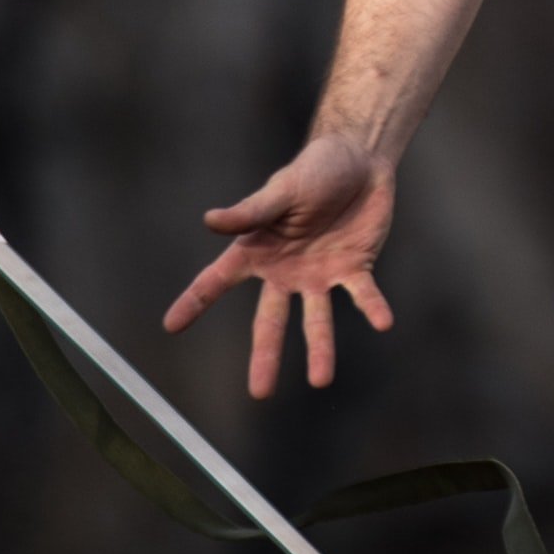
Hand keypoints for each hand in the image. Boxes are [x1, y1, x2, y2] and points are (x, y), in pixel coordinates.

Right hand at [162, 131, 398, 398]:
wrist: (359, 159)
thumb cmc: (313, 171)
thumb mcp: (281, 190)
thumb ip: (250, 212)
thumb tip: (209, 221)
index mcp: (257, 250)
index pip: (217, 281)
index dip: (194, 302)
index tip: (170, 326)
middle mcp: (284, 272)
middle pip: (270, 320)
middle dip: (265, 356)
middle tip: (259, 394)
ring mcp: (320, 275)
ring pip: (317, 320)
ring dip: (320, 349)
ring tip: (320, 381)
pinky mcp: (355, 268)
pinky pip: (363, 294)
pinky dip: (372, 308)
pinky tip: (383, 323)